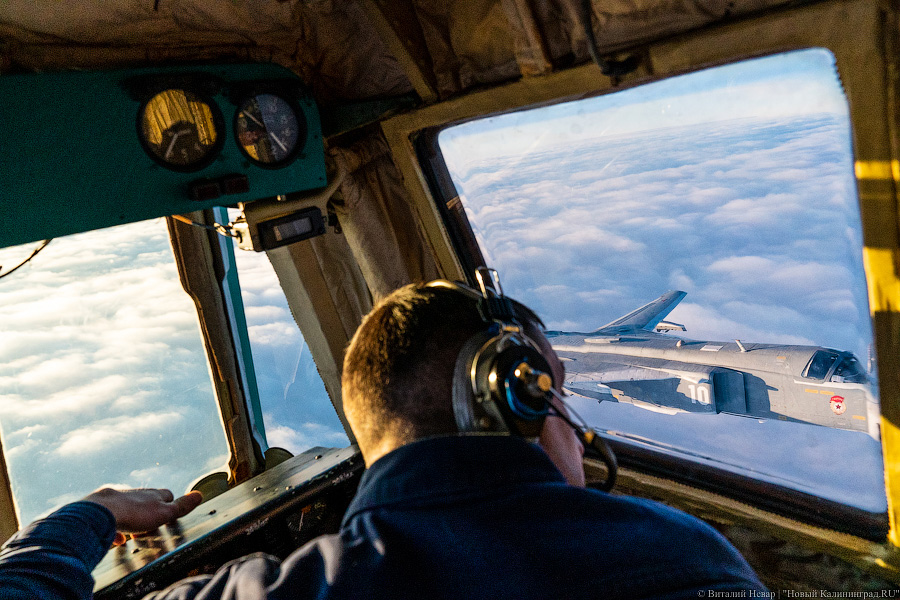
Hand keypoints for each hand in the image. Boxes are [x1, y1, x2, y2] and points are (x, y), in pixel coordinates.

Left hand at [83, 488, 202, 543]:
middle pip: (147, 501)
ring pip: (129, 508)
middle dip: (151, 512)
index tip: (172, 514)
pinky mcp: (102, 509)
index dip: (171, 504)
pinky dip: (116, 527)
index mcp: (153, 495)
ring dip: (133, 519)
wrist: (100, 512)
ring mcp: (118, 500)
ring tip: (134, 534)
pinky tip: (116, 538)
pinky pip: (111, 519)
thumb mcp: (164, 512)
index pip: (167, 495)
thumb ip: (181, 506)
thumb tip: (200, 494)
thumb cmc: (135, 513)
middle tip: (152, 528)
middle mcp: (136, 494)